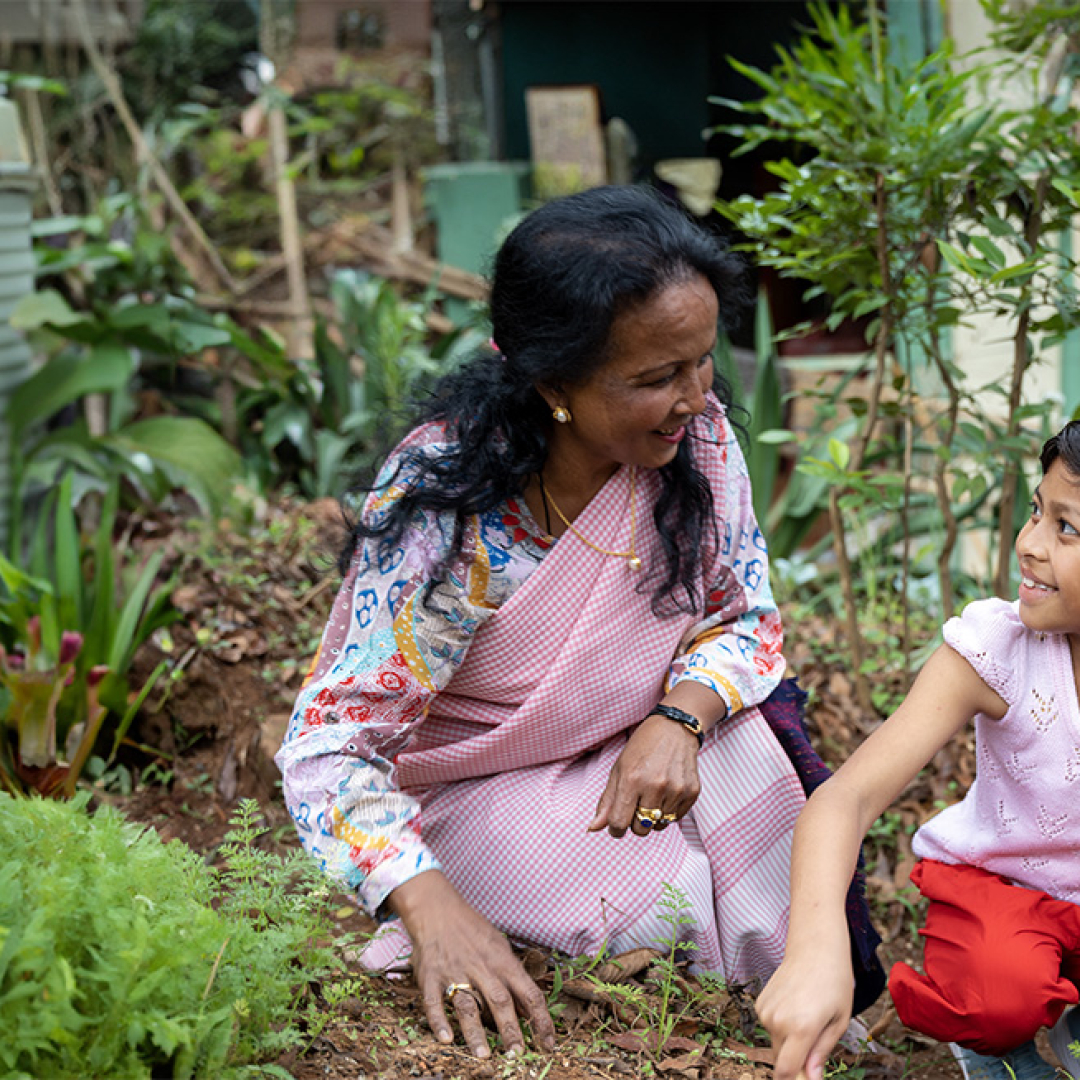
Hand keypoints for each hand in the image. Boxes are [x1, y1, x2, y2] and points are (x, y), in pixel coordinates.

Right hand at [389, 871, 555, 1057]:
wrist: (438, 910)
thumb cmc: (473, 930)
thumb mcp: (500, 947)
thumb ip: (513, 978)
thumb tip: (527, 1009)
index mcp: (503, 962)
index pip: (529, 993)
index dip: (541, 1020)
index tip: (549, 1043)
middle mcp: (482, 968)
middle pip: (500, 1001)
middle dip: (510, 1030)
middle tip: (517, 1055)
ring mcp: (455, 973)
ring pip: (468, 1005)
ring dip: (475, 1031)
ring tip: (483, 1055)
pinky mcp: (431, 978)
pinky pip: (434, 1002)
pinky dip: (439, 1021)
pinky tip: (445, 1038)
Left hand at [588, 713, 700, 837]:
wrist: (674, 728)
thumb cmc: (642, 748)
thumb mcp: (618, 770)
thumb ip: (607, 801)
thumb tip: (593, 828)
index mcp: (632, 779)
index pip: (619, 822)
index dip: (614, 827)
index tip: (616, 821)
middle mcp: (655, 786)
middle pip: (640, 829)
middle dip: (634, 822)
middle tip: (636, 803)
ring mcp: (676, 790)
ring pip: (659, 826)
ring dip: (653, 817)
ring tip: (652, 794)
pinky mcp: (692, 793)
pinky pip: (676, 819)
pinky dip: (668, 812)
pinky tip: (666, 792)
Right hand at [755, 950, 853, 1079]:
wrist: (814, 949)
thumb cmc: (834, 983)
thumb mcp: (839, 1021)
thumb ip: (821, 1052)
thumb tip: (811, 1077)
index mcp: (801, 1028)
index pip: (786, 1072)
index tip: (807, 1078)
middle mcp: (778, 1021)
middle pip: (781, 1060)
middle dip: (796, 1061)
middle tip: (815, 1043)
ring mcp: (766, 1011)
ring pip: (776, 1043)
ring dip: (789, 1042)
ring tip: (807, 1017)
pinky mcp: (760, 1003)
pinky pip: (770, 1027)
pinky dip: (781, 1026)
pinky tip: (795, 1007)